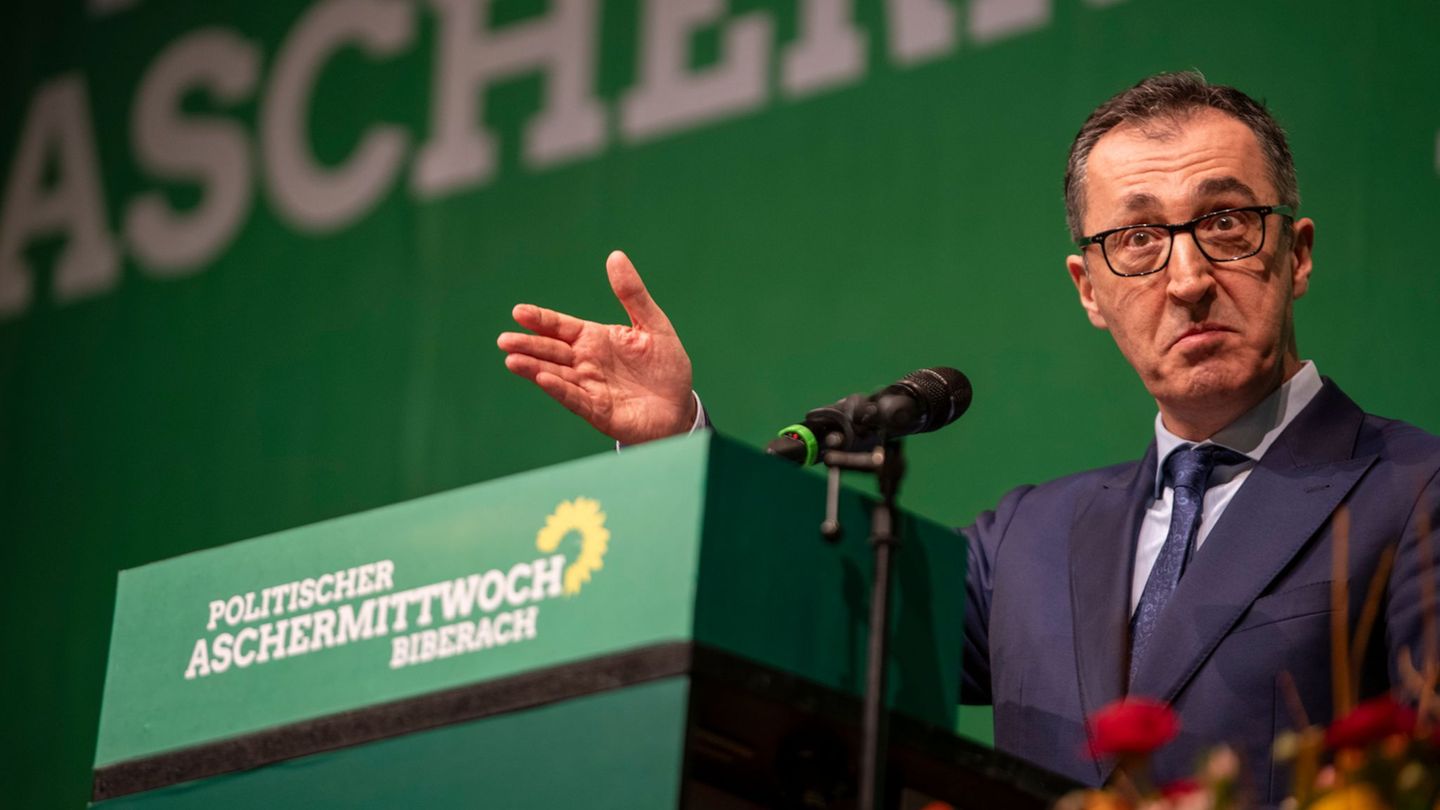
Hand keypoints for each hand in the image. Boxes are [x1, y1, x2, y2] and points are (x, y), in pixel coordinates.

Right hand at [498, 250, 696, 444]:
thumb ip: (633, 294)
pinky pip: (576, 399)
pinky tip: (543, 379)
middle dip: (528, 345)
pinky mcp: (600, 412)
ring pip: (557, 375)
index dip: (541, 320)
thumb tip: (615, 255)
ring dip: (534, 368)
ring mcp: (590, 388)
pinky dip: (560, 389)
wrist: (680, 407)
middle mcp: (587, 363)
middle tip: (504, 339)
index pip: (561, 327)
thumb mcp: (653, 325)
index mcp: (595, 339)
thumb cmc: (665, 366)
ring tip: (512, 360)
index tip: (519, 312)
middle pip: (552, 351)